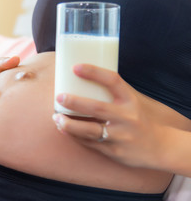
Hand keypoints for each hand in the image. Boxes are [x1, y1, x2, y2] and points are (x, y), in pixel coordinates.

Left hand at [52, 64, 185, 168]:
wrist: (162, 147)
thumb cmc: (141, 118)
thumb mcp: (133, 101)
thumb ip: (113, 92)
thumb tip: (85, 78)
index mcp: (131, 100)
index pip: (112, 81)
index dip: (94, 72)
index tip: (75, 67)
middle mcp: (127, 118)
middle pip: (97, 108)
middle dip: (75, 102)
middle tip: (59, 97)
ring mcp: (120, 136)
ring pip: (90, 131)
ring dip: (69, 125)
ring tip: (56, 118)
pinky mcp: (114, 152)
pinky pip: (90, 144)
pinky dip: (75, 137)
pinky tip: (64, 130)